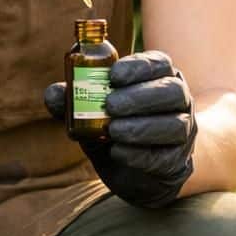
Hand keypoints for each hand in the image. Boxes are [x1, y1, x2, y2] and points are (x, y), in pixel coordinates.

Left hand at [44, 51, 196, 208]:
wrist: (137, 172)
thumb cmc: (115, 128)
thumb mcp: (92, 113)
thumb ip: (73, 102)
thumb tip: (53, 94)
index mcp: (160, 78)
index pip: (160, 63)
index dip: (139, 67)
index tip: (114, 75)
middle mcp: (178, 102)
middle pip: (173, 91)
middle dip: (141, 96)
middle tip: (111, 105)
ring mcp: (182, 133)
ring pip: (175, 125)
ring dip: (143, 126)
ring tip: (113, 131)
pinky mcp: (177, 162)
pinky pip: (165, 157)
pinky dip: (141, 155)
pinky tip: (118, 152)